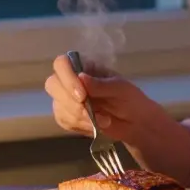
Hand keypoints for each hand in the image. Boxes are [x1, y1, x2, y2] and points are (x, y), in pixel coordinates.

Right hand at [44, 55, 172, 143]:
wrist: (136, 124)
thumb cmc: (130, 99)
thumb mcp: (121, 88)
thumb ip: (101, 85)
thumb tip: (81, 77)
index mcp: (84, 67)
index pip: (62, 64)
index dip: (67, 78)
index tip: (82, 95)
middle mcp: (71, 80)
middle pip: (52, 84)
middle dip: (70, 102)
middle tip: (89, 113)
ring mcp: (67, 99)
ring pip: (57, 105)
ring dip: (78, 117)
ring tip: (102, 120)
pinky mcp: (67, 116)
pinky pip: (62, 120)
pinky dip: (78, 125)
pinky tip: (94, 126)